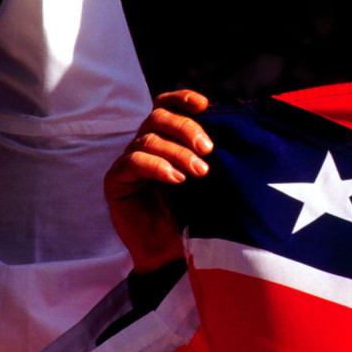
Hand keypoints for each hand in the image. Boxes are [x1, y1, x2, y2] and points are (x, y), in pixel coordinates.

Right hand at [104, 90, 211, 274]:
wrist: (173, 252)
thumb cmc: (193, 212)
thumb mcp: (207, 176)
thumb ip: (208, 152)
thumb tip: (234, 129)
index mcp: (166, 137)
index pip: (167, 105)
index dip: (182, 99)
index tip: (205, 105)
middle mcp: (146, 144)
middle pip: (158, 116)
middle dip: (186, 128)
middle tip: (208, 149)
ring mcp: (129, 161)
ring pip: (149, 139)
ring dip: (178, 152)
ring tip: (200, 171)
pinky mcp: (116, 180)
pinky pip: (133, 161)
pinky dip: (158, 166)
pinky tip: (176, 179)